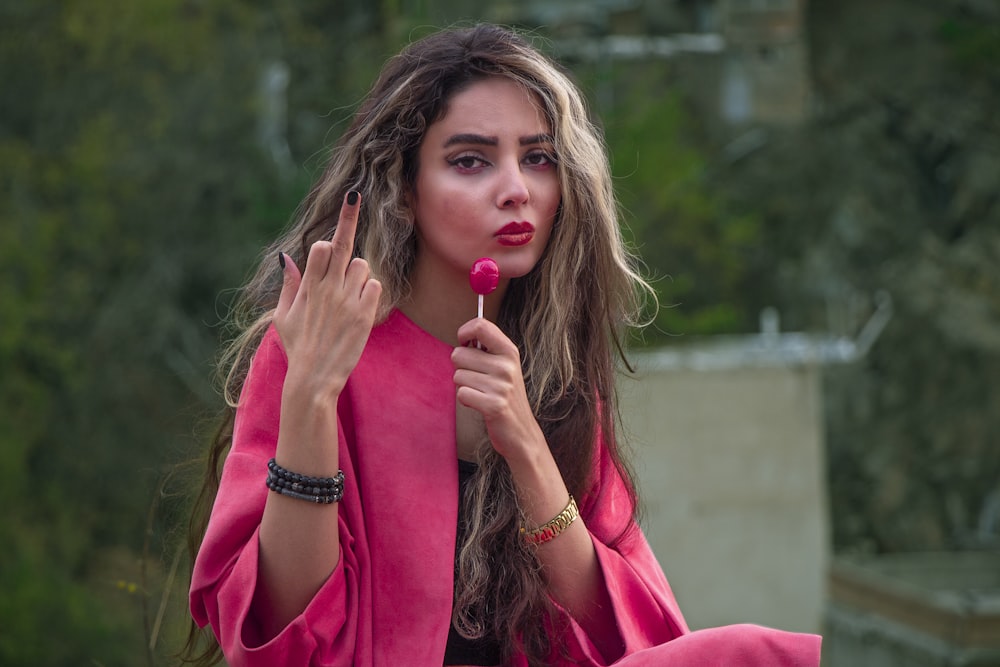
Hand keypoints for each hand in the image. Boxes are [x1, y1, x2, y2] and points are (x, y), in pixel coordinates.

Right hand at [273, 191, 381, 400]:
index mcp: (307, 287)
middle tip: (354, 196)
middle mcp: (327, 290)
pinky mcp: (364, 315)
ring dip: (358, 274)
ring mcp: (347, 302)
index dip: (329, 239)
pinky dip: (369, 292)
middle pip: (342, 245)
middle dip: (348, 218)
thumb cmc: (298, 347)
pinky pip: (374, 286)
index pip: (322, 247)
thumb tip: (287, 258)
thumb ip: (289, 285)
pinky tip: (359, 307)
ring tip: (347, 296)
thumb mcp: (283, 316)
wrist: (313, 379)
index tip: (338, 219)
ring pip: (362, 266)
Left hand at [452, 318, 545, 462]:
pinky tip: (480, 404)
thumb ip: (487, 349)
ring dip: (464, 386)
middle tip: (478, 379)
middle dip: (461, 367)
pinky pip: (461, 394)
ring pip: (458, 375)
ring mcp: (501, 385)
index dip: (464, 332)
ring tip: (482, 393)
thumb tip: (462, 336)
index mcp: (509, 351)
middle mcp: (506, 365)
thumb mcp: (505, 366)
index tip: (465, 344)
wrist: (521, 432)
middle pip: (459, 353)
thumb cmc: (506, 396)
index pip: (480, 325)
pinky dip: (466, 400)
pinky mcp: (493, 405)